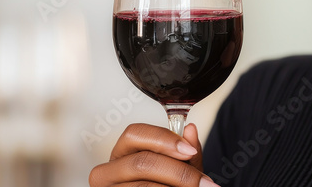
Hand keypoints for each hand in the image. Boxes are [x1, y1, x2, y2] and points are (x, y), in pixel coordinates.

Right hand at [88, 123, 219, 186]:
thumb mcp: (174, 170)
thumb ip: (183, 153)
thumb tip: (190, 131)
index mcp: (121, 154)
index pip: (134, 134)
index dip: (164, 139)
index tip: (190, 151)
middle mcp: (107, 172)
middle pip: (142, 162)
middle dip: (178, 172)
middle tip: (203, 182)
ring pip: (145, 186)